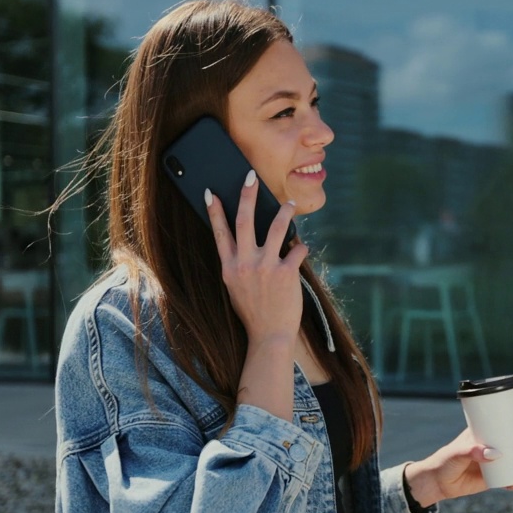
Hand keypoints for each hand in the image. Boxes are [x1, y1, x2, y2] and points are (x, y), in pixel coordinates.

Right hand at [206, 170, 308, 343]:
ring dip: (284, 212)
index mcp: (229, 267)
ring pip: (277, 228)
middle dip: (248, 195)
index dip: (214, 211)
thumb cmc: (253, 311)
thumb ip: (238, 264)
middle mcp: (245, 264)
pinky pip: (297, 250)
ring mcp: (266, 267)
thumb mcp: (235, 287)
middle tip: (251, 176)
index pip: (220, 233)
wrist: (268, 336)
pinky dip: (301, 247)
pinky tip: (302, 248)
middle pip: (245, 220)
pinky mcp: (286, 273)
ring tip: (289, 203)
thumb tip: (245, 243)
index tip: (210, 193)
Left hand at [403, 414, 512, 508]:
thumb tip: (495, 453)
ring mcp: (493, 462)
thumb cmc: (445, 461)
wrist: (438, 483)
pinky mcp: (492, 478)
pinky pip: (508, 479)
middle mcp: (491, 446)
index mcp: (483, 433)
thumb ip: (473, 451)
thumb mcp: (457, 453)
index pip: (503, 422)